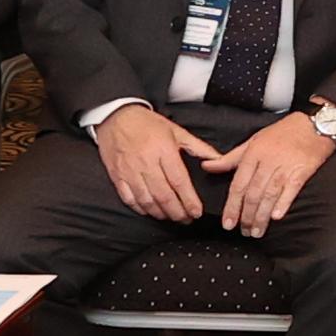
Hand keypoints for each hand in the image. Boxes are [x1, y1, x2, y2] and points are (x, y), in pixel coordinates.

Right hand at [92, 103, 209, 221]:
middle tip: (186, 219)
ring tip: (171, 217)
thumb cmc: (147, 123)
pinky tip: (150, 212)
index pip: (179, 181)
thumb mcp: (176, 130)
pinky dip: (141, 209)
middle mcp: (146, 162)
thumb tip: (219, 160)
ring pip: (146, 200)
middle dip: (177, 212)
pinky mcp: (117, 175)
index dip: (189, 200)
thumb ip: (198, 147)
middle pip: (164, 195)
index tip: (197, 212)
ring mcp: (129, 171)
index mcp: (163, 150)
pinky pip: (129, 198)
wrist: (116, 116)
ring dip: (160, 213)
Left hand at [211, 113, 334, 236]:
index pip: (238, 185)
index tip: (228, 223)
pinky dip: (283, 204)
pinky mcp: (303, 171)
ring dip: (262, 216)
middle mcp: (267, 161)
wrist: (315, 123)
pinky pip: (291, 190)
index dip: (232, 207)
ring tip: (257, 231)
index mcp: (253, 154)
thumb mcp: (253, 141)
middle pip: (253, 194)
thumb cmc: (284, 132)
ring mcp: (285, 166)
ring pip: (269, 195)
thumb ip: (230, 158)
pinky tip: (277, 217)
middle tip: (244, 231)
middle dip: (247, 216)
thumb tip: (207, 166)